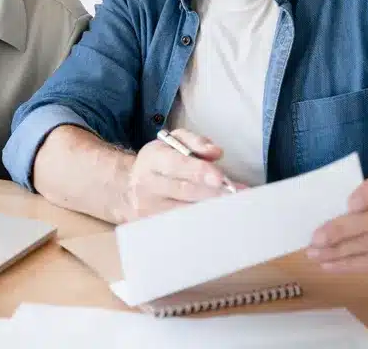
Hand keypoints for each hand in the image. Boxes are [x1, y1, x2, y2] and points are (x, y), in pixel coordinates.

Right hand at [121, 129, 240, 221]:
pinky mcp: (153, 226)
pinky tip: (218, 221)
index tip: (220, 177)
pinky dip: (202, 224)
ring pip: (184, 212)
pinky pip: (181, 227)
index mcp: (152, 159)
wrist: (130, 186)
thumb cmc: (159, 162)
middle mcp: (147, 185)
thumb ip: (195, 142)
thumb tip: (216, 152)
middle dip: (212, 193)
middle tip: (238, 195)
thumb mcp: (173, 142)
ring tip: (234, 208)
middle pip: (184, 190)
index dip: (198, 170)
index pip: (176, 164)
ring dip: (211, 210)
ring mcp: (148, 209)